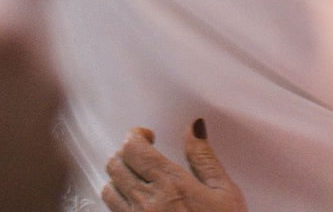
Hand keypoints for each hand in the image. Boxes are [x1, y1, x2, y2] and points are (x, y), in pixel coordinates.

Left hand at [102, 121, 246, 211]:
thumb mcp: (224, 193)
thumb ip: (204, 158)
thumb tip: (194, 128)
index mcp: (170, 183)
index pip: (132, 147)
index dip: (135, 136)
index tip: (148, 137)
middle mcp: (147, 203)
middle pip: (115, 164)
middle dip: (126, 154)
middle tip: (142, 157)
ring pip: (108, 189)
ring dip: (119, 179)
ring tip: (137, 181)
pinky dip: (118, 204)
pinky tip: (135, 205)